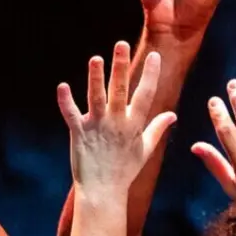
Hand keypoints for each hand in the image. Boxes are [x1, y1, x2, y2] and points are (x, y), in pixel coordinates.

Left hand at [57, 42, 175, 192]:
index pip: (145, 95)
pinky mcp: (79, 133)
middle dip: (121, 66)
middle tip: (121, 44)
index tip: (155, 56)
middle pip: (120, 90)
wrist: (104, 192)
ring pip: (96, 98)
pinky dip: (66, 101)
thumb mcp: (146, 149)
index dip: (150, 75)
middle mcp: (117, 123)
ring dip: (95, 78)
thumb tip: (173, 115)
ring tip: (96, 59)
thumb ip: (158, 129)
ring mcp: (97, 127)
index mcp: (134, 125)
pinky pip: (71, 114)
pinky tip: (63, 86)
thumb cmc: (125, 170)